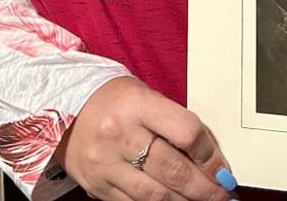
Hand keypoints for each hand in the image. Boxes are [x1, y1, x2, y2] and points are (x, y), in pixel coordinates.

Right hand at [58, 76, 235, 200]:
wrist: (63, 109)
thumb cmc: (112, 100)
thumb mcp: (145, 97)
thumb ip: (174, 123)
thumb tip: (210, 158)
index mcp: (137, 104)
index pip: (186, 133)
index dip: (211, 155)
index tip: (223, 168)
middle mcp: (120, 135)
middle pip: (174, 170)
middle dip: (205, 188)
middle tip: (223, 193)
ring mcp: (106, 164)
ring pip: (157, 195)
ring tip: (204, 200)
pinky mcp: (98, 186)